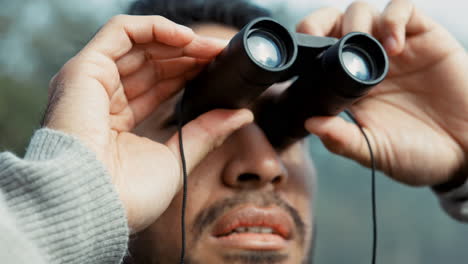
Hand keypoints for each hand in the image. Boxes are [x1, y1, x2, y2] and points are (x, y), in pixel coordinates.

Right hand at [44, 15, 252, 232]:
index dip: (187, 74)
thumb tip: (241, 115)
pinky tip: (188, 38)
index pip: (155, 86)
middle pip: (149, 63)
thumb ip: (206, 131)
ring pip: (138, 44)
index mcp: (116, 122)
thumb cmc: (127, 197)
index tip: (217, 70)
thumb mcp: (177, 158)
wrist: (93, 209)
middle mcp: (100, 99)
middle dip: (187, 56)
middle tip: (219, 55)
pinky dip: (156, 28)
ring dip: (178, 42)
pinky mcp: (84, 69)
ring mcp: (90, 82)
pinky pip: (121, 32)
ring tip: (210, 48)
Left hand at [299, 0, 467, 186]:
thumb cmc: (417, 154)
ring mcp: (394, 49)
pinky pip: (403, 10)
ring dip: (355, 22)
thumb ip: (343, 140)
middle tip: (318, 40)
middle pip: (335, 24)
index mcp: (349, 87)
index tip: (296, 57)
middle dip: (321, 23)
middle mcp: (367, 63)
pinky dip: (393, 20)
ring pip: (363, 12)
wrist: (465, 153)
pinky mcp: (423, 38)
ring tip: (362, 47)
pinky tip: (393, 46)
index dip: (306, 47)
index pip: (318, 54)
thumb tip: (309, 124)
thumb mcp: (374, 150)